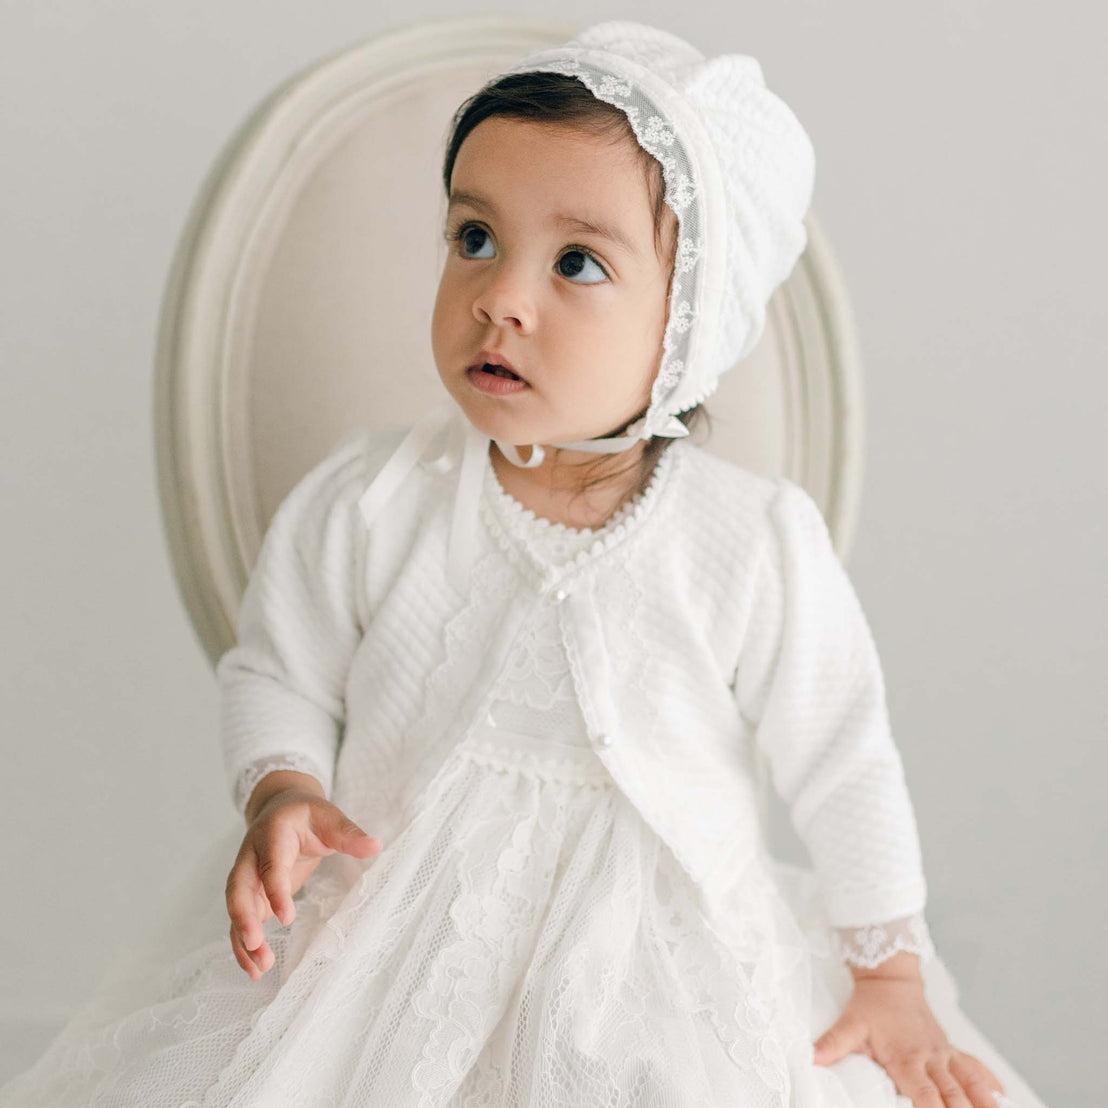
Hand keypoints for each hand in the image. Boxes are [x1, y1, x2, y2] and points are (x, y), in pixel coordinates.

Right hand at [225, 786, 382, 979]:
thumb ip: (348, 834)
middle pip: (238, 888)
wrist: (280, 808)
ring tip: (259, 969)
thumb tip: (375, 846)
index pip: (270, 865)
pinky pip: (240, 919)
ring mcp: (246, 876)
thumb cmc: (306, 815)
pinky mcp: (250, 893)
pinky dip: (243, 944)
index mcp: (272, 835)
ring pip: (237, 909)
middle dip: (243, 917)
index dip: (275, 890)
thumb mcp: (329, 816)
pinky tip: (255, 968)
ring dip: (243, 939)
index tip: (286, 917)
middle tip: (255, 943)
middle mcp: (250, 856)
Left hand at [813, 975, 1007, 1107]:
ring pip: (971, 1082)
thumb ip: (833, 1044)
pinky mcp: (951, 1050)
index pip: (924, 1093)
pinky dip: (990, 1084)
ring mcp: (944, 1053)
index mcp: (906, 1058)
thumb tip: (810, 1059)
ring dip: (985, 1103)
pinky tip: (1004, 1099)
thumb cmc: (871, 1006)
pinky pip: (975, 1067)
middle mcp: (931, 1058)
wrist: (891, 979)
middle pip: (954, 1095)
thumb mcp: (850, 1025)